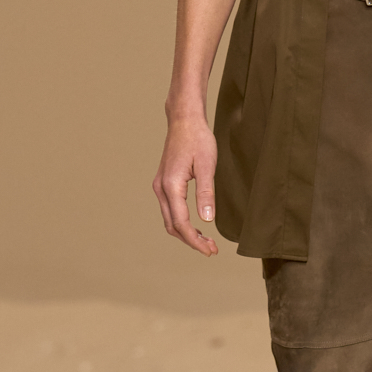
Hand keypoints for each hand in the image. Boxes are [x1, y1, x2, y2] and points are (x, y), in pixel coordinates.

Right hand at [152, 115, 218, 255]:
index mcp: (171, 186)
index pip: (181, 223)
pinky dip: (182, 222)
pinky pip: (170, 210)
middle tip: (211, 249)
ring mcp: (160, 186)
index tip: (210, 250)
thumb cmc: (198, 139)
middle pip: (172, 226)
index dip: (195, 240)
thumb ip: (206, 193)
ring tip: (206, 240)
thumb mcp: (208, 165)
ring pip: (170, 220)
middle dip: (191, 241)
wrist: (184, 120)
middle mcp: (161, 188)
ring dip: (186, 233)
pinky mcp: (163, 183)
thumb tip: (207, 219)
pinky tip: (196, 225)